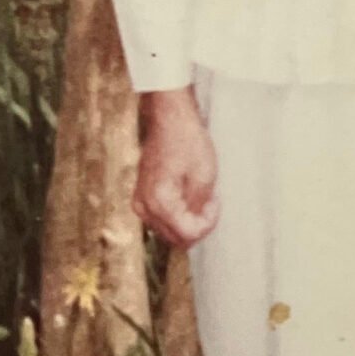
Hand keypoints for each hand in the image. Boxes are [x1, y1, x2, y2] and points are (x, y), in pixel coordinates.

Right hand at [134, 89, 219, 245]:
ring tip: (200, 195)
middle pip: (176, 237)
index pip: (187, 235)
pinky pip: (162, 218)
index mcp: (159, 202)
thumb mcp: (204, 178)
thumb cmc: (188, 142)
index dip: (207, 223)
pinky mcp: (141, 196)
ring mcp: (140, 202)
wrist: (169, 118)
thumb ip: (199, 210)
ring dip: (187, 220)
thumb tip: (194, 228)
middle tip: (210, 201)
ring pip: (168, 230)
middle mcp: (144, 207)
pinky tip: (188, 194)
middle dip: (197, 224)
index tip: (214, 202)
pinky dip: (178, 213)